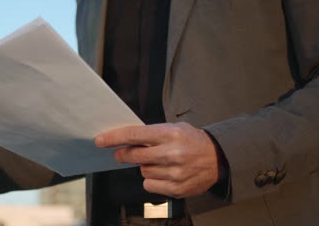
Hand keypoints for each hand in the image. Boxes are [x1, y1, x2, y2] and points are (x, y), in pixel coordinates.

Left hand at [95, 122, 220, 198]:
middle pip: (134, 155)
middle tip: (121, 153)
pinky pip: (149, 185)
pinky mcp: (176, 189)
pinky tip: (164, 174)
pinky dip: (152, 180)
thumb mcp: (174, 128)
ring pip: (142, 171)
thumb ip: (151, 134)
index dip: (114, 138)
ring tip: (160, 162)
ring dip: (145, 166)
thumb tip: (125, 140)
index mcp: (170, 134)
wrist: (218, 158)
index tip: (100, 140)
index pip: (134, 135)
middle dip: (123, 154)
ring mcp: (174, 173)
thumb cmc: (192, 141)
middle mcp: (171, 153)